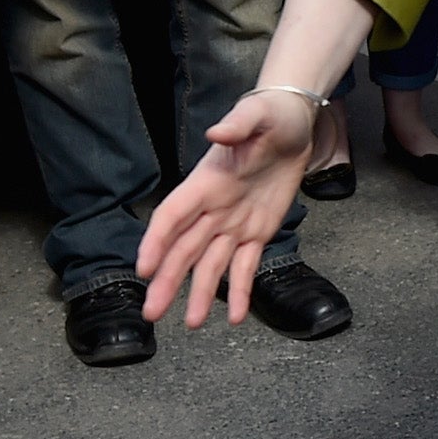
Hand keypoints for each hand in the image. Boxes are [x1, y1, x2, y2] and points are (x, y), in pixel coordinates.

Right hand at [138, 89, 317, 326]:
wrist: (294, 124)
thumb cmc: (270, 116)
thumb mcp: (256, 114)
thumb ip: (237, 124)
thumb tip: (216, 131)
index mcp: (206, 182)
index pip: (173, 215)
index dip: (156, 240)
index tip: (142, 268)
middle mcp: (213, 208)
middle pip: (184, 249)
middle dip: (167, 281)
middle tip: (151, 313)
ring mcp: (234, 224)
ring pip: (211, 265)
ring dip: (200, 294)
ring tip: (192, 324)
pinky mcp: (258, 232)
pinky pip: (246, 266)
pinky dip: (242, 291)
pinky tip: (237, 317)